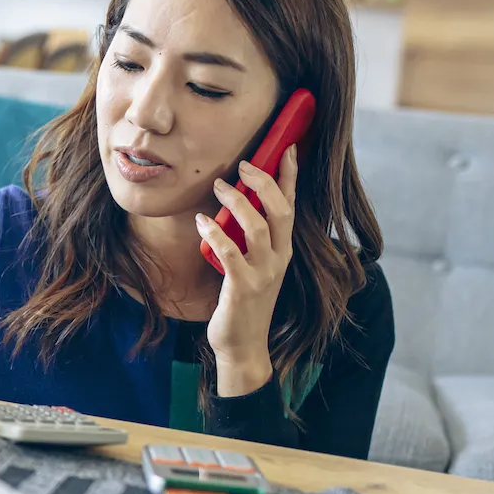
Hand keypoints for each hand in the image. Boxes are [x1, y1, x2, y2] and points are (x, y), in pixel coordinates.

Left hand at [195, 144, 298, 395]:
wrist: (243, 345)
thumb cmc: (243, 302)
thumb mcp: (253, 265)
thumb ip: (249, 239)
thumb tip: (235, 203)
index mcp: (283, 250)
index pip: (292, 206)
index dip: (290, 176)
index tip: (288, 147)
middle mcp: (279, 259)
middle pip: (280, 210)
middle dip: (264, 182)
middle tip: (243, 164)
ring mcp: (264, 273)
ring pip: (257, 227)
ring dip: (237, 203)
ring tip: (217, 187)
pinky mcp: (243, 287)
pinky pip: (231, 253)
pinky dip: (216, 233)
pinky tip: (201, 221)